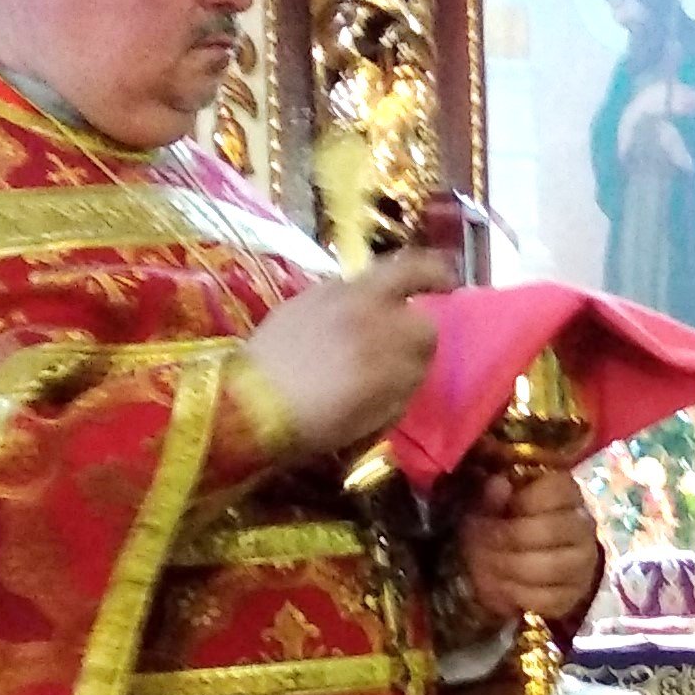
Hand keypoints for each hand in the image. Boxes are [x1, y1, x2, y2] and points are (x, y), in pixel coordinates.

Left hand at [242, 245, 451, 452]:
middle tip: (444, 282)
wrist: (249, 407)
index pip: (430, 328)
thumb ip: (403, 385)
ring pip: (378, 272)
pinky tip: (349, 315)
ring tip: (394, 300)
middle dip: (434, 273)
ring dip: (393, 283)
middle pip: (413, 269)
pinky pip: (345, 285)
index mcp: (391, 345)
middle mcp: (369, 307)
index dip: (431, 343)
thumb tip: (413, 366)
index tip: (426, 354)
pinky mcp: (307, 293)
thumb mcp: (375, 418)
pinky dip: (358, 296)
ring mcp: (336, 294)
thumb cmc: (317, 424)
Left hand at [453, 467, 603, 628]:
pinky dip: (518, 596)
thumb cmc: (499, 523)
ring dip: (509, 568)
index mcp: (565, 493)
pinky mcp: (575, 595)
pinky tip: (501, 588)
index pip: (558, 488)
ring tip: (486, 566)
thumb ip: (491, 493)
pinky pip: (550, 600)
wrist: (510, 562)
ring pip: (551, 567)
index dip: (524, 499)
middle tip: (479, 543)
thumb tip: (499, 484)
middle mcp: (582, 526)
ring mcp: (583, 563)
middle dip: (506, 538)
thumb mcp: (488, 503)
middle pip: (550, 530)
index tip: (499, 509)